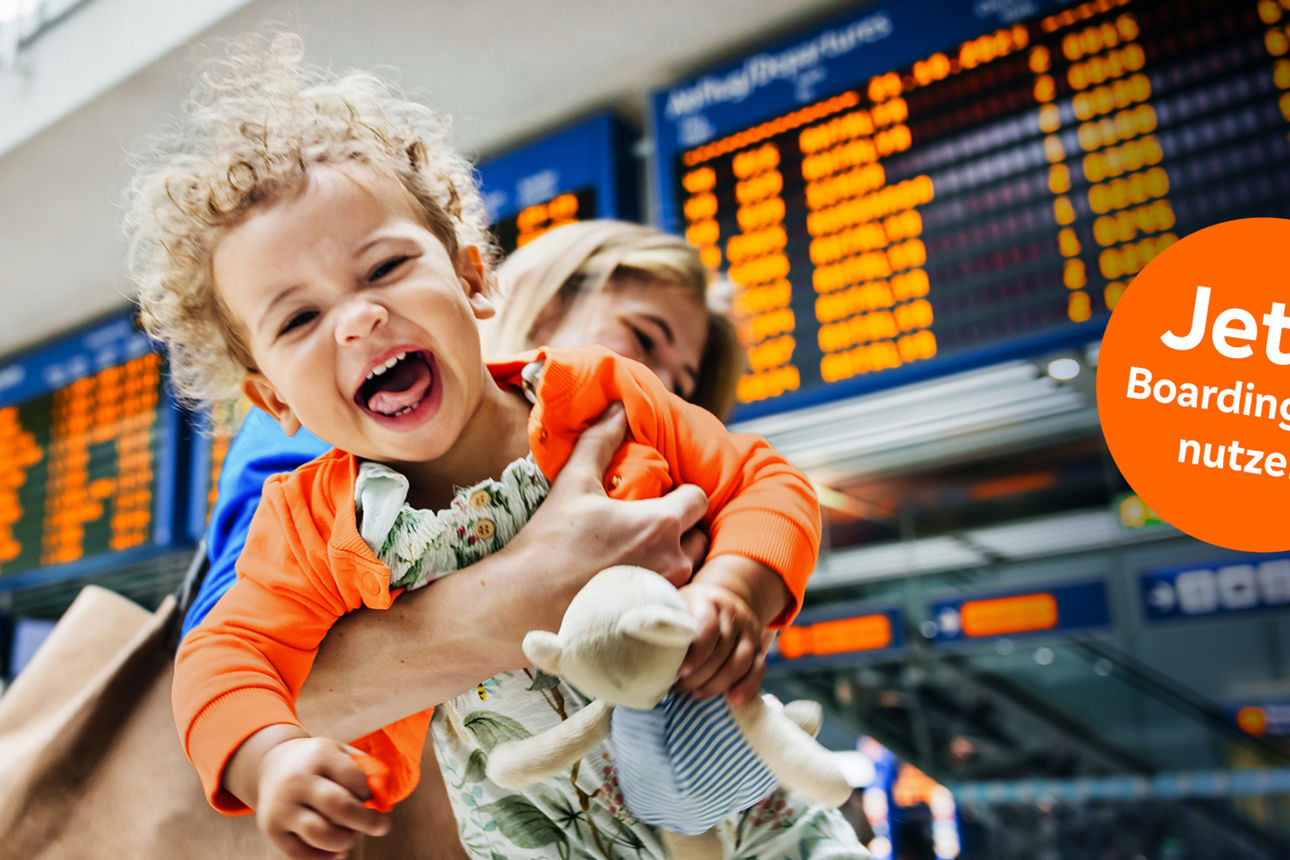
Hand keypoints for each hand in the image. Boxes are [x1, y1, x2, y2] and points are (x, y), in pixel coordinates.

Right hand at [255, 735, 389, 859]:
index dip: (372, 793)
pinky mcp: (272, 830)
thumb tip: (384, 800)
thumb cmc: (319, 763)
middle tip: (382, 827)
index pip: (354, 778)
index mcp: (319, 756)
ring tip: (353, 835)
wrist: (273, 766)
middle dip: (366, 821)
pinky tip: (338, 851)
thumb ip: (366, 771)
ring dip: (345, 840)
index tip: (378, 800)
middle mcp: (297, 781)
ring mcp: (282, 807)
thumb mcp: (341, 752)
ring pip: (319, 834)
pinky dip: (324, 858)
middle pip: (339, 807)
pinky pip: (300, 855)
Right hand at [504, 402, 708, 608]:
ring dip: (673, 562)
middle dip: (680, 530)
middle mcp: (673, 562)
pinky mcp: (653, 623)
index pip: (698, 499)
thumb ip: (600, 440)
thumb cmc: (547, 544)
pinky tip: (630, 589)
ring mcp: (666, 596)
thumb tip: (618, 406)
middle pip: (699, 537)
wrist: (520, 606)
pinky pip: (674, 602)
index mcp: (661, 524)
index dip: (681, 495)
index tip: (658, 499)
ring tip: (637, 559)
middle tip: (645, 530)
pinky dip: (661, 593)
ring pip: (689, 571)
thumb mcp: (573, 484)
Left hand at [674, 579, 765, 706]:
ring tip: (696, 694)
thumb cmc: (688, 609)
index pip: (709, 627)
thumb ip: (666, 624)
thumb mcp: (677, 605)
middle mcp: (733, 614)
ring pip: (740, 661)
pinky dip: (747, 686)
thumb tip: (639, 654)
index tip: (679, 672)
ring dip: (718, 683)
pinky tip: (733, 701)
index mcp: (708, 601)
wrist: (724, 598)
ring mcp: (749, 630)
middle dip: (701, 674)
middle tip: (680, 688)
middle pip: (723, 649)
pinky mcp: (758, 646)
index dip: (696, 652)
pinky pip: (758, 668)